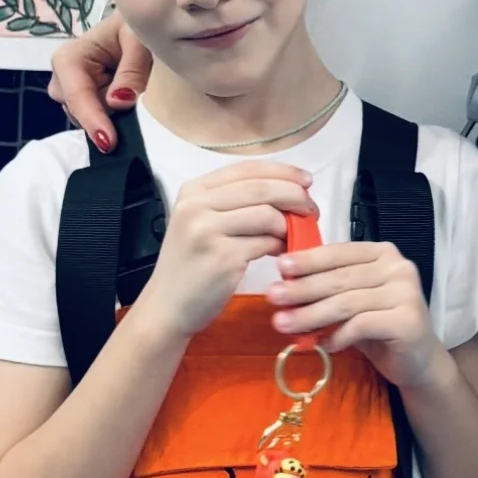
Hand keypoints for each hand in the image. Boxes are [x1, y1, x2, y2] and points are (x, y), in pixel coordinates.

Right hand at [47, 15, 152, 146]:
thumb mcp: (138, 39)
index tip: (109, 142)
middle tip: (137, 103)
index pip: (78, 96)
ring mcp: (71, 96)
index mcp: (69, 58)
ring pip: (90, 121)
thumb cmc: (133, 27)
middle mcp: (62, 80)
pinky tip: (129, 104)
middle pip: (80, 113)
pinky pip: (97, 121)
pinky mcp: (84, 106)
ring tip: (135, 92)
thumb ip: (131, 69)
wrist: (133, 27)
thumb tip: (119, 102)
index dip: (93, 120)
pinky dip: (115, 117)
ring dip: (114, 116)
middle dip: (107, 115)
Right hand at [140, 164, 317, 341]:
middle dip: (294, 195)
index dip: (282, 171)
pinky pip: (266, 243)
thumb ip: (231, 204)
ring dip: (289, 225)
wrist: (167, 308)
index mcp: (193, 191)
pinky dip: (281, 247)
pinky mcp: (223, 258)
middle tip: (311, 209)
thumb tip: (284, 192)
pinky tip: (282, 253)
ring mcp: (208, 231)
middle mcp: (197, 206)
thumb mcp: (199, 224)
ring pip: (267, 215)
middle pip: (261, 188)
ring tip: (294, 236)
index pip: (246, 170)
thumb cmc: (190, 268)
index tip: (305, 181)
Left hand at [267, 240, 441, 390]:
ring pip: (347, 302)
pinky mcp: (408, 321)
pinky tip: (324, 345)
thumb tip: (284, 282)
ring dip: (311, 315)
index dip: (309, 260)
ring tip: (285, 325)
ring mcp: (406, 293)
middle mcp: (398, 268)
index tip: (280, 266)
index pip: (340, 253)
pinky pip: (362, 325)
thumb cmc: (377, 327)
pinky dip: (338, 335)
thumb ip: (328, 287)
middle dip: (302, 289)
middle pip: (340, 278)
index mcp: (382, 254)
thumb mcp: (351, 301)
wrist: (415, 361)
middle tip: (272, 298)